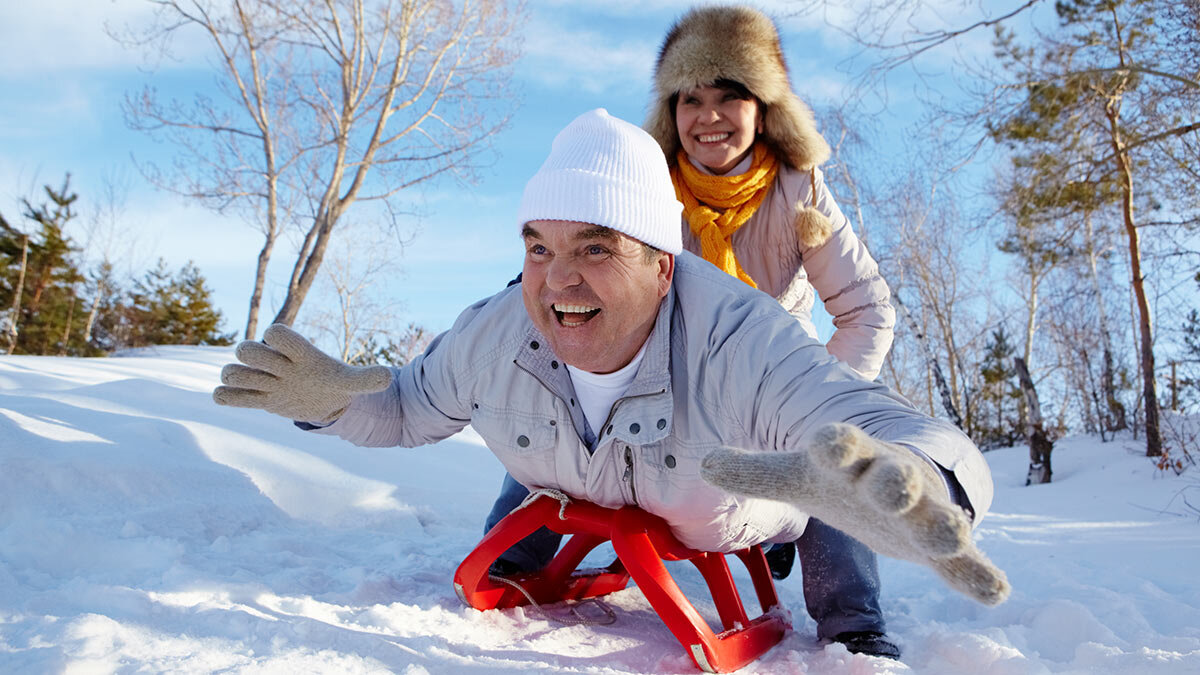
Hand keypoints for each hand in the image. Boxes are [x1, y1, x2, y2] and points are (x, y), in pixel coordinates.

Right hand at [212, 323, 392, 423]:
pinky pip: (224, 395)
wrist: (322, 399)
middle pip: (245, 349)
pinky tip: (250, 401)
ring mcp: (262, 380)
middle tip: (277, 379)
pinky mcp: (254, 397)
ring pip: (230, 372)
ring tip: (264, 392)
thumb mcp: (350, 383)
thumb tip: (388, 377)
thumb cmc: (334, 383)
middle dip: (256, 364)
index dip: (277, 342)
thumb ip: (367, 379)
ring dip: (241, 382)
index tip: (292, 361)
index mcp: (296, 352)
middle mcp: (275, 362)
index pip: (275, 332)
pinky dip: (228, 398)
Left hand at [700, 422, 1009, 605]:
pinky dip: (979, 574)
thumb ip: (755, 472)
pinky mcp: (943, 544)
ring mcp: (922, 510)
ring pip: (935, 516)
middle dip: (894, 482)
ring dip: (942, 524)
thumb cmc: (844, 479)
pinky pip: (966, 560)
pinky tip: (996, 591)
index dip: (836, 443)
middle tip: (895, 488)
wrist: (905, 479)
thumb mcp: (799, 475)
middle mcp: (890, 479)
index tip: (831, 439)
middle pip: (894, 478)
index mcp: (850, 459)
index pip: (841, 446)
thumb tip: (705, 462)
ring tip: (952, 532)